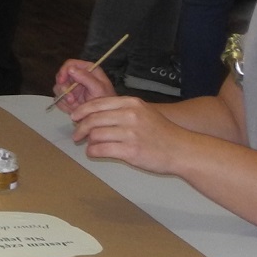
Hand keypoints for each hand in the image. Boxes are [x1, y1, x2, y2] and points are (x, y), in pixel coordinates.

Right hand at [51, 57, 116, 111]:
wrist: (104, 115)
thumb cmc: (106, 100)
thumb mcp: (99, 88)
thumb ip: (86, 77)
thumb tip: (70, 69)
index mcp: (87, 69)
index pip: (69, 64)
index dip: (63, 71)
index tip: (61, 81)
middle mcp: (78, 76)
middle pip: (61, 76)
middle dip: (64, 89)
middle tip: (71, 99)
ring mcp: (71, 87)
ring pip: (58, 88)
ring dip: (64, 98)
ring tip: (75, 105)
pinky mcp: (67, 97)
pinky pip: (58, 99)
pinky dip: (64, 105)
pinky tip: (74, 108)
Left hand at [67, 93, 188, 172]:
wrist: (182, 149)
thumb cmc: (161, 132)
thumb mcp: (144, 112)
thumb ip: (121, 111)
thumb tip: (94, 115)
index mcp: (132, 103)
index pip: (98, 103)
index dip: (82, 111)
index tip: (74, 117)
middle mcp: (130, 116)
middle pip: (93, 119)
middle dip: (80, 128)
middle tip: (76, 135)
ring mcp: (130, 134)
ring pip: (95, 135)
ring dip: (88, 141)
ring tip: (89, 145)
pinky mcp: (130, 151)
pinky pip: (101, 150)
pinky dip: (93, 152)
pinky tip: (95, 153)